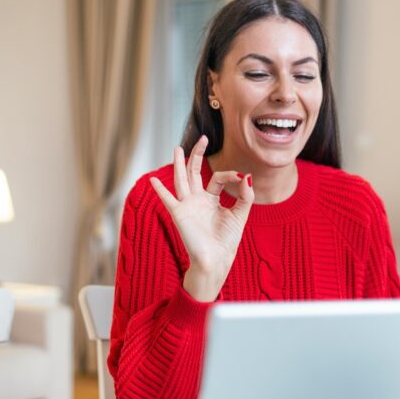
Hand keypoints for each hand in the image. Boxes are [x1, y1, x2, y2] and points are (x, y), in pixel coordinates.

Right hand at [150, 136, 253, 301]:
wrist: (215, 261)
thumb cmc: (226, 242)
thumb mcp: (240, 215)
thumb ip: (245, 196)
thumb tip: (247, 175)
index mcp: (211, 200)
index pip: (218, 178)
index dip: (230, 174)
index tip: (241, 177)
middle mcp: (197, 201)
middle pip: (195, 172)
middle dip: (197, 155)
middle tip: (202, 138)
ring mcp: (187, 206)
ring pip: (182, 180)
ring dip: (179, 164)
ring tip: (177, 148)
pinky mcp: (180, 214)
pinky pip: (169, 200)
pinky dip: (160, 190)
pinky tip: (153, 180)